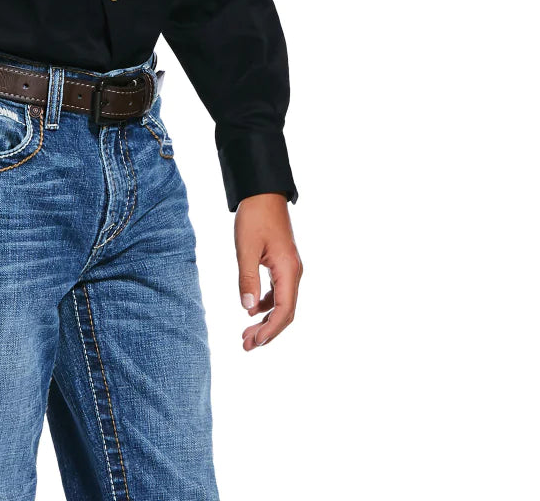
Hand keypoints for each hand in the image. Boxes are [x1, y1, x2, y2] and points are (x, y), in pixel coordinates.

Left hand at [234, 192, 301, 350]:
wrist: (263, 193)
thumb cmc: (255, 218)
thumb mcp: (245, 249)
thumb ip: (247, 279)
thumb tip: (247, 310)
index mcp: (288, 270)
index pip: (284, 310)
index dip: (270, 330)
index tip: (253, 342)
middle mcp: (294, 272)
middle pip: (286, 312)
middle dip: (268, 332)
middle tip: (246, 345)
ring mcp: (290, 269)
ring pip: (282, 303)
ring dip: (266, 320)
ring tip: (247, 334)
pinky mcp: (283, 264)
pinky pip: (279, 292)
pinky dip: (267, 305)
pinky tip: (252, 311)